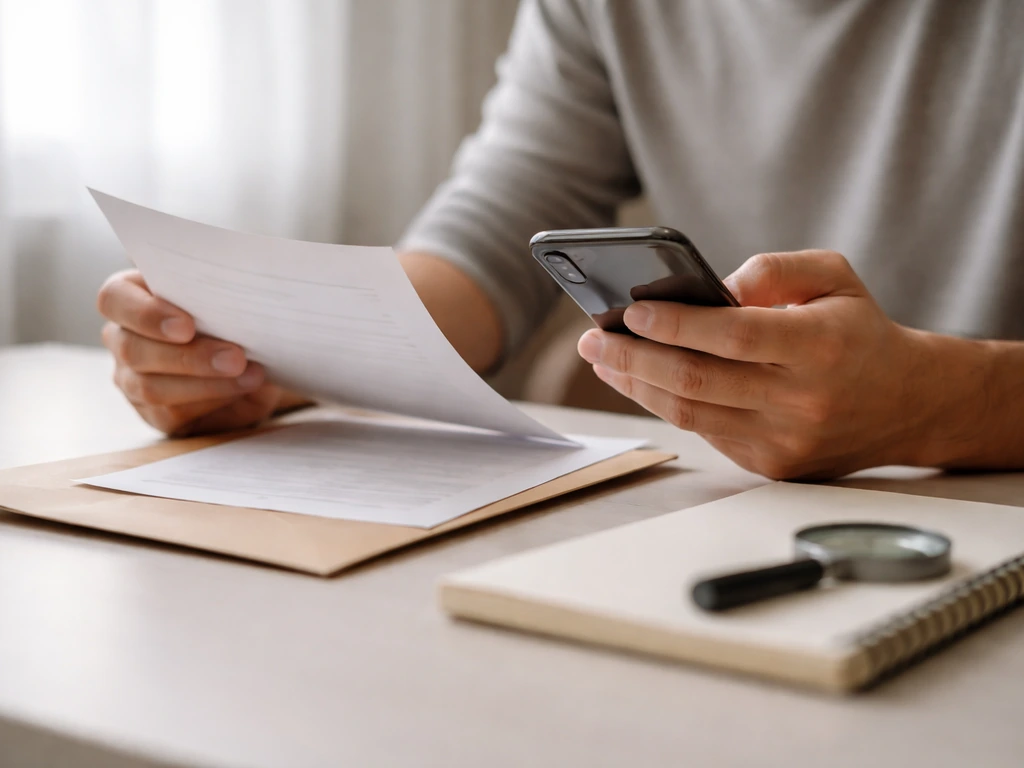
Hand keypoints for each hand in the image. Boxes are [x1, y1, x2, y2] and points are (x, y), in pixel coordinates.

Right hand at [98, 269, 292, 434]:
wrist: (257, 359)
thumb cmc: (235, 318)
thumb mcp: (228, 301)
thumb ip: (218, 297)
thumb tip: (238, 303)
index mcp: (131, 297)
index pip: (114, 299)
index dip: (146, 314)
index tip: (187, 326)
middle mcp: (123, 339)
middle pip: (133, 350)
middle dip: (189, 356)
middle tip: (235, 357)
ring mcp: (132, 380)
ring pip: (151, 388)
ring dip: (206, 383)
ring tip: (250, 375)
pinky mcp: (155, 413)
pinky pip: (172, 413)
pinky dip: (212, 401)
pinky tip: (241, 390)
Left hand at [577, 251, 940, 479]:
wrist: (907, 403)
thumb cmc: (858, 329)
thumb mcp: (832, 276)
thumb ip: (772, 270)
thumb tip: (707, 288)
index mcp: (820, 347)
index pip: (734, 337)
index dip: (677, 325)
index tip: (630, 311)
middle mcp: (802, 401)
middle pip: (698, 382)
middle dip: (635, 359)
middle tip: (594, 339)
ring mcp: (785, 441)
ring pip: (691, 414)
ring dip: (637, 386)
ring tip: (604, 359)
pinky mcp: (771, 465)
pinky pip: (705, 432)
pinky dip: (666, 405)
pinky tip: (639, 381)